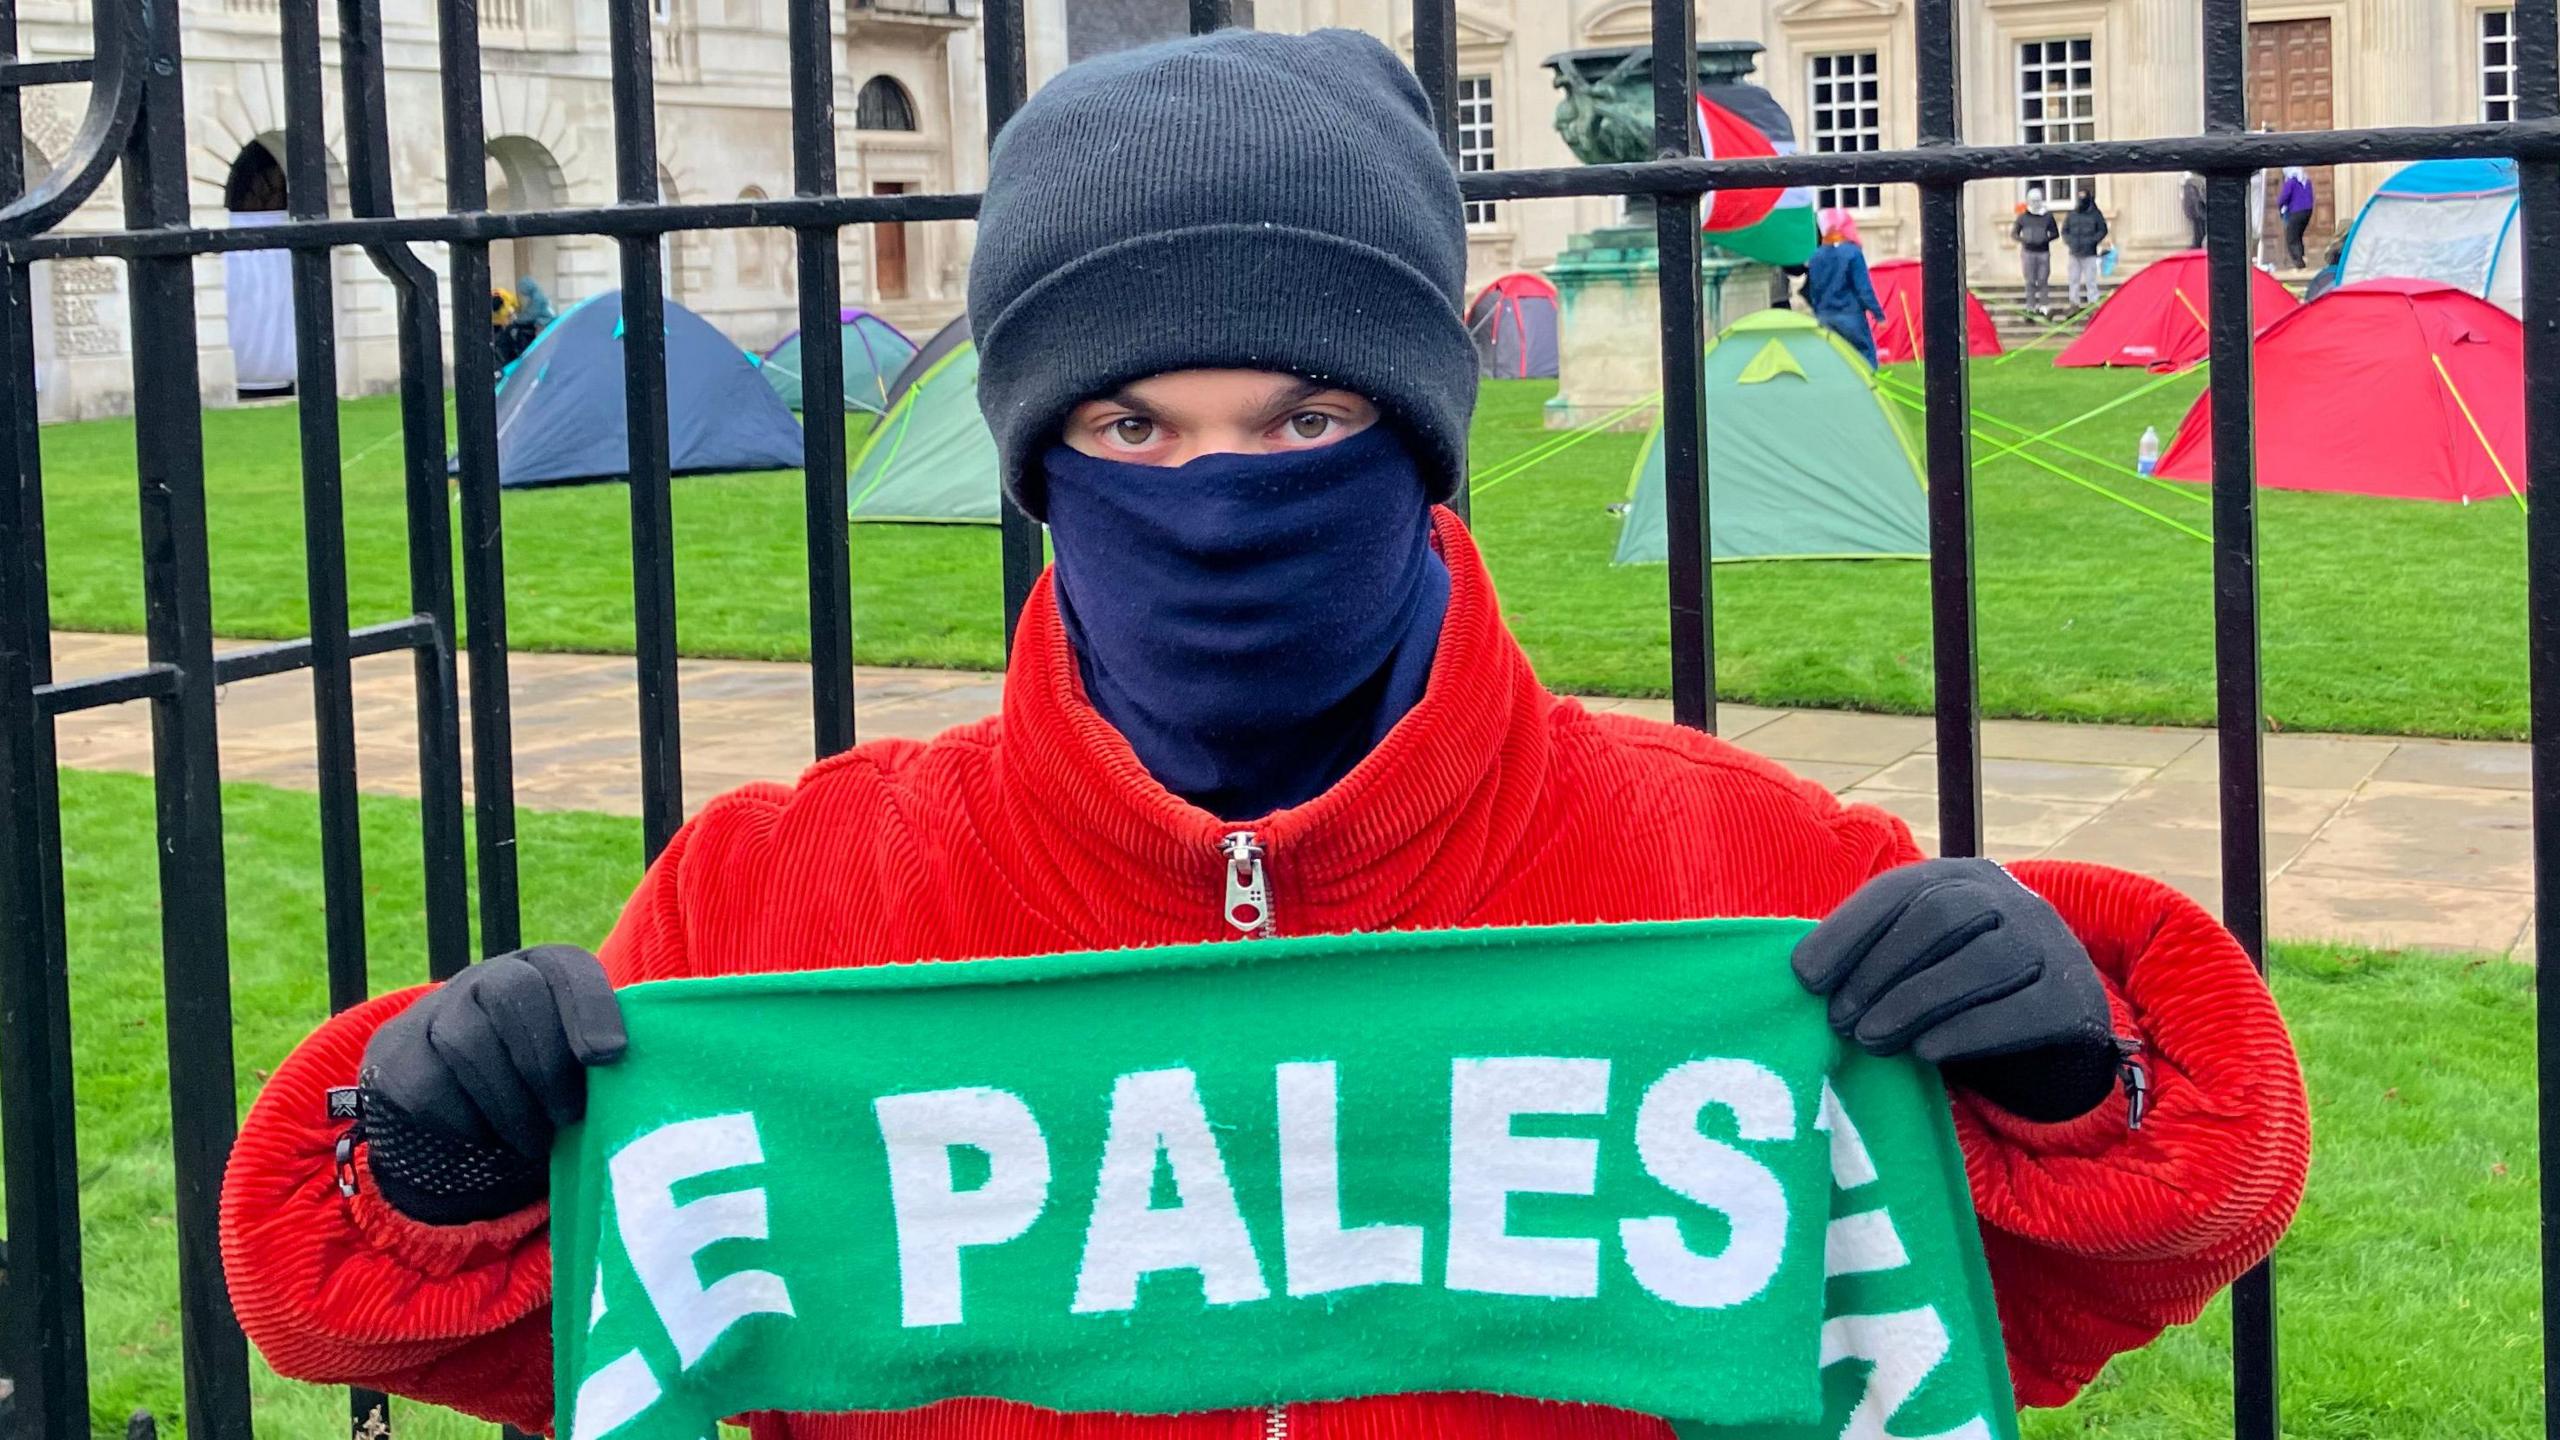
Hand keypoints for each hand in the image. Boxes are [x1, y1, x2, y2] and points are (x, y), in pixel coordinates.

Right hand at [359, 945, 626, 1223]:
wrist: (455, 1098)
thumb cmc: (543, 1082)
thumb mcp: (580, 1062)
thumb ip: (609, 1060)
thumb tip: (654, 1082)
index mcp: (544, 970)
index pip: (567, 969)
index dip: (590, 1008)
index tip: (608, 1058)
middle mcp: (487, 978)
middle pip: (512, 996)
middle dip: (546, 1064)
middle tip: (569, 1116)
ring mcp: (435, 1012)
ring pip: (467, 1042)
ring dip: (509, 1103)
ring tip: (536, 1140)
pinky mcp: (396, 1055)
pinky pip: (430, 1087)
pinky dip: (466, 1121)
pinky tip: (489, 1137)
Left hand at [1793, 859, 2119, 1122]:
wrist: (2053, 1028)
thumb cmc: (1962, 989)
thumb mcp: (1921, 957)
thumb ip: (1874, 954)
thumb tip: (1804, 974)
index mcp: (1963, 877)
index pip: (1901, 890)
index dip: (1847, 930)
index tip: (1804, 977)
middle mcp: (2012, 898)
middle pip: (1941, 917)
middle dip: (1878, 970)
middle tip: (1838, 1020)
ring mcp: (2051, 944)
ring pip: (1982, 960)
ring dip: (1914, 1002)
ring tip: (1869, 1040)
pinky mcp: (2075, 999)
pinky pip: (2021, 1011)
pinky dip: (1967, 1031)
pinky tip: (1925, 1052)